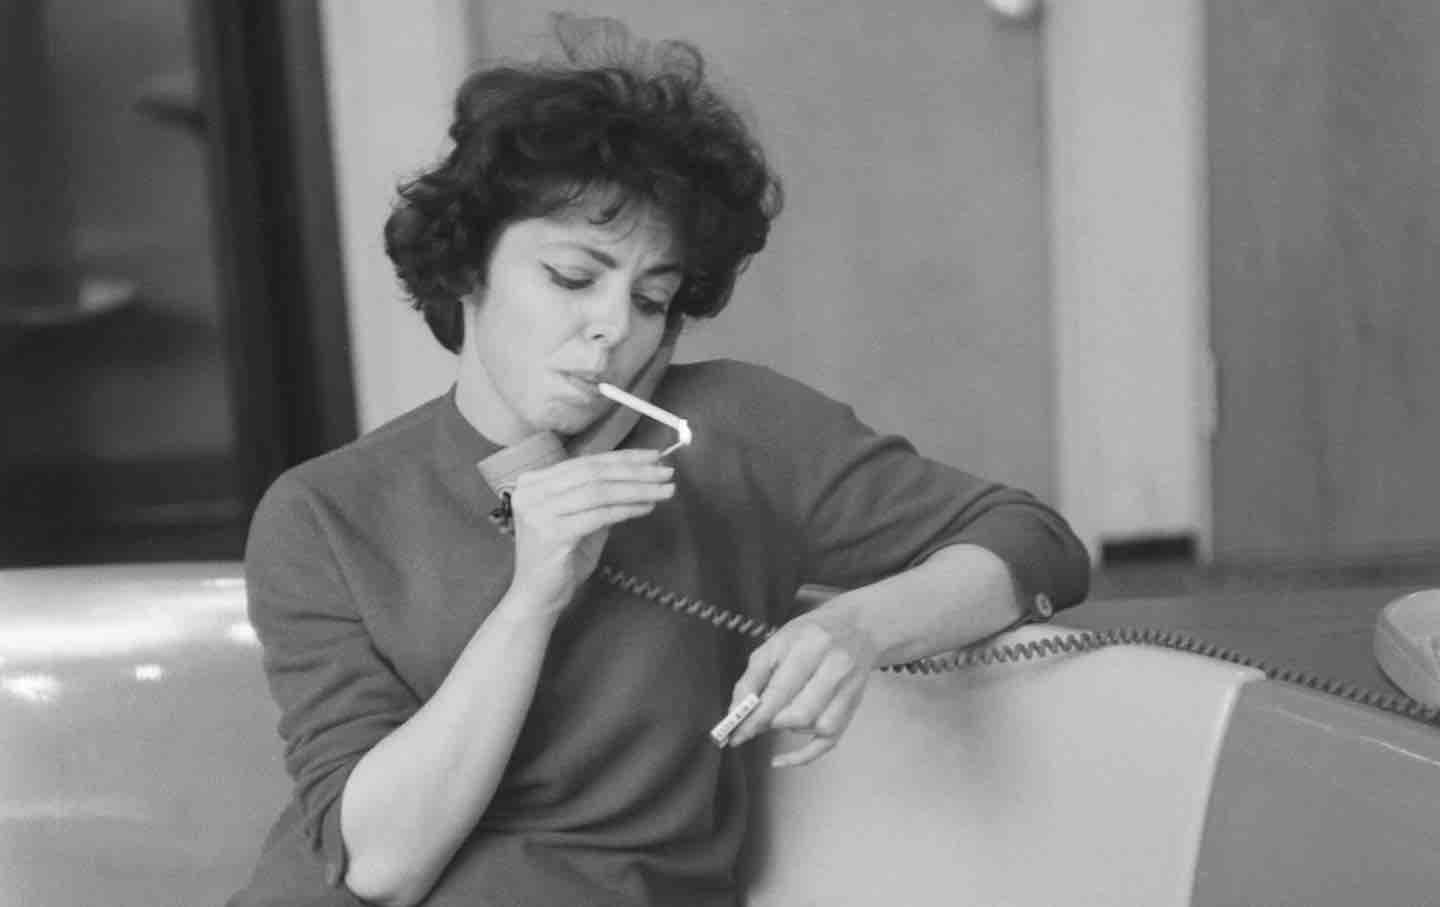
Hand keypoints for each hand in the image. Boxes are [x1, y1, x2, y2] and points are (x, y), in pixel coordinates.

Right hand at [506, 449, 673, 616]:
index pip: (586, 462)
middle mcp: (530, 491)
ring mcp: (538, 511)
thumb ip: (601, 497)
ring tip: (665, 490)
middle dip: (635, 471)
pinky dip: (627, 509)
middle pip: (594, 473)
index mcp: (533, 482)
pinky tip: (647, 507)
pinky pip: (599, 514)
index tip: (654, 457)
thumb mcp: (582, 519)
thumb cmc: (562, 559)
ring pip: (599, 491)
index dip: (623, 458)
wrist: (538, 597)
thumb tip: (642, 475)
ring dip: (637, 489)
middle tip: (666, 472)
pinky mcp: (552, 533)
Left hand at [722, 605, 878, 766]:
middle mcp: (834, 666)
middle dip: (770, 723)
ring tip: (779, 715)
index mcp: (810, 644)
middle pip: (799, 713)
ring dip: (788, 728)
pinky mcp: (854, 706)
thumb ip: (754, 676)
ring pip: (814, 727)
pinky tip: (782, 759)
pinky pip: (829, 741)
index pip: (779, 691)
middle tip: (754, 723)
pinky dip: (803, 755)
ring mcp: (848, 689)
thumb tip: (736, 711)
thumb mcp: (776, 642)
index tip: (736, 733)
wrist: (859, 626)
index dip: (755, 717)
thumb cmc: (811, 633)